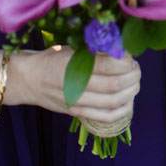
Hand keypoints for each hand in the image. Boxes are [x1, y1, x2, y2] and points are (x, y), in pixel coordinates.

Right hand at [11, 47, 139, 125]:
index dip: (125, 62)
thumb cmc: (52, 59)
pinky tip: (129, 100)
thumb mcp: (71, 48)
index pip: (108, 66)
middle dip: (133, 76)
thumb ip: (95, 50)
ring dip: (131, 91)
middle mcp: (75, 86)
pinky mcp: (77, 113)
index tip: (130, 57)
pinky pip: (105, 117)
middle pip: (114, 85)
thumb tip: (122, 50)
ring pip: (113, 101)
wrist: (29, 79)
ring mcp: (77, 102)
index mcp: (73, 65)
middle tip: (136, 69)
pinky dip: (123, 110)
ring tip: (135, 82)